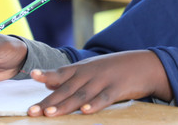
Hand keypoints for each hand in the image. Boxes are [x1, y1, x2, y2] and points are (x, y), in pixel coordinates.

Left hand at [26, 50, 171, 116]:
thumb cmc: (114, 68)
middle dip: (49, 101)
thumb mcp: (91, 68)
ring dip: (66, 105)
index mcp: (83, 68)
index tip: (32, 74)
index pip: (61, 72)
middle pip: (67, 88)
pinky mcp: (118, 89)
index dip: (47, 74)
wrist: (145, 65)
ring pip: (82, 95)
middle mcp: (91, 73)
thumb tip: (48, 84)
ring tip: (51, 113)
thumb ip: (70, 77)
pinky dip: (94, 105)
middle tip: (32, 111)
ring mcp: (104, 80)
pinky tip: (85, 111)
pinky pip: (104, 98)